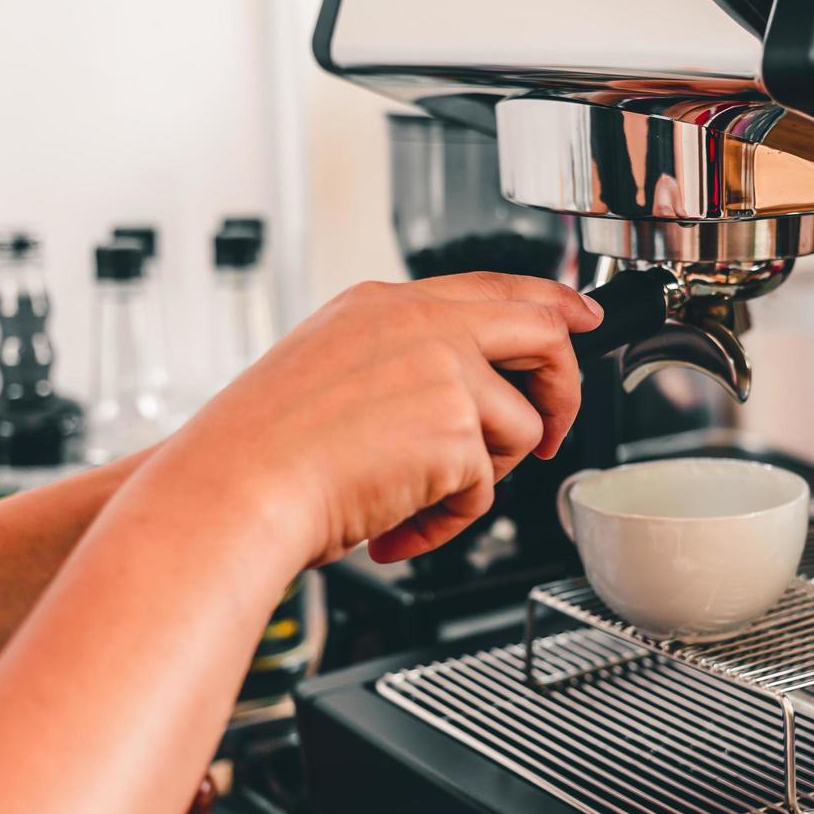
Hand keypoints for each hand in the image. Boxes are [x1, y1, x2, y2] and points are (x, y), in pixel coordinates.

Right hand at [192, 272, 601, 566]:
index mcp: (383, 304)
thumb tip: (466, 398)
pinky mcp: (457, 430)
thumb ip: (400, 365)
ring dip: (479, 478)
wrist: (234, 489)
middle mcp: (420, 326)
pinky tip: (394, 526)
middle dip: (562, 388)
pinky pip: (485, 490)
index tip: (579, 321)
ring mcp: (444, 373)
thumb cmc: (259, 451)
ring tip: (416, 498)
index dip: (549, 306)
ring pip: (519, 429)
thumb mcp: (329, 373)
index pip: (492, 288)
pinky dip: (445, 522)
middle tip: (551, 433)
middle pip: (542, 332)